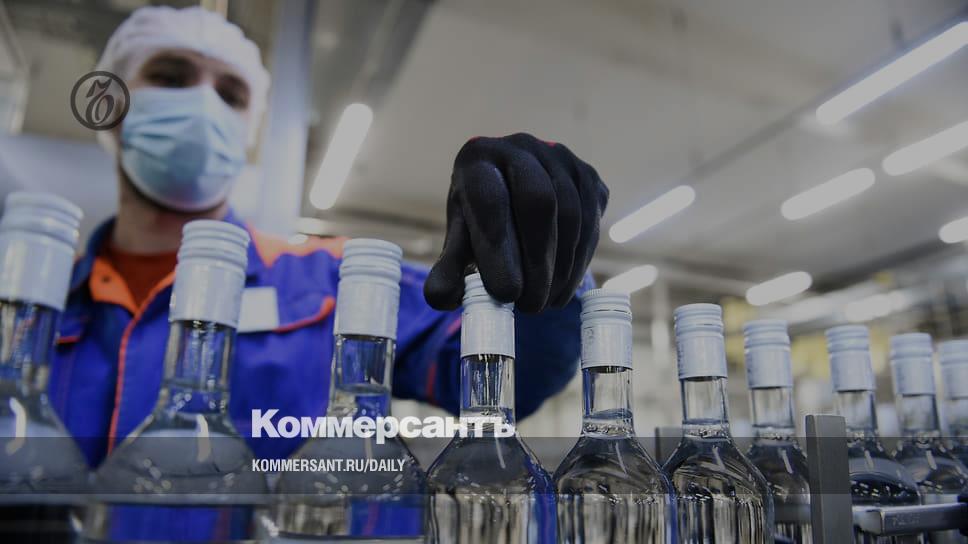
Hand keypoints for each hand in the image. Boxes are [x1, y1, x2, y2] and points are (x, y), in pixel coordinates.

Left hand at [425, 133, 608, 312]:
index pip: (491, 200)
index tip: (505, 295)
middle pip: (539, 202)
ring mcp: (560, 156)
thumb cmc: (483, 220)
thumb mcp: (461, 241)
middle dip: (537, 261)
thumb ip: (448, 268)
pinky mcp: (589, 175)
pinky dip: (580, 260)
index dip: (499, 250)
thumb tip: (440, 298)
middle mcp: (521, 147)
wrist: (516, 193)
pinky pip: (592, 219)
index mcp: (478, 158)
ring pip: (571, 213)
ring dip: (562, 266)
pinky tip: (563, 287)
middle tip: (530, 305)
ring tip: (545, 302)